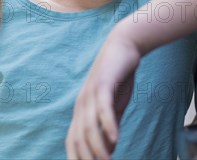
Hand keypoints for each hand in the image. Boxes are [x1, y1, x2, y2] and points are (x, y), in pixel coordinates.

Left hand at [65, 38, 140, 159]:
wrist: (123, 47)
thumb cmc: (118, 79)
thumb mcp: (114, 107)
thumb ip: (110, 127)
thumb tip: (109, 150)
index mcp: (81, 112)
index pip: (73, 142)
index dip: (78, 159)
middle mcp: (81, 104)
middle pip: (78, 138)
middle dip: (87, 159)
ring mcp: (90, 94)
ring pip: (89, 127)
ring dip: (98, 147)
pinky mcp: (103, 84)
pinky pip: (103, 108)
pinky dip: (108, 125)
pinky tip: (116, 139)